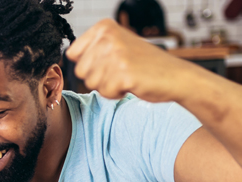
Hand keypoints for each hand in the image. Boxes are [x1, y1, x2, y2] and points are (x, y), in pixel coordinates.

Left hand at [66, 19, 197, 102]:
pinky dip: (117, 93)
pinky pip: (105, 92)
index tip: (108, 62)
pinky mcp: (123, 73)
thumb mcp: (116, 45)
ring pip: (91, 83)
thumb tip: (65, 56)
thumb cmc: (144, 64)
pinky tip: (132, 84)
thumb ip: (92, 48)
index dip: (89, 64)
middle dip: (98, 77)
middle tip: (120, 71)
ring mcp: (116, 54)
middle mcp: (108, 37)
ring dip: (107, 86)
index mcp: (104, 27)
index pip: (72, 54)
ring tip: (127, 76)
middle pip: (80, 71)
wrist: (176, 76)